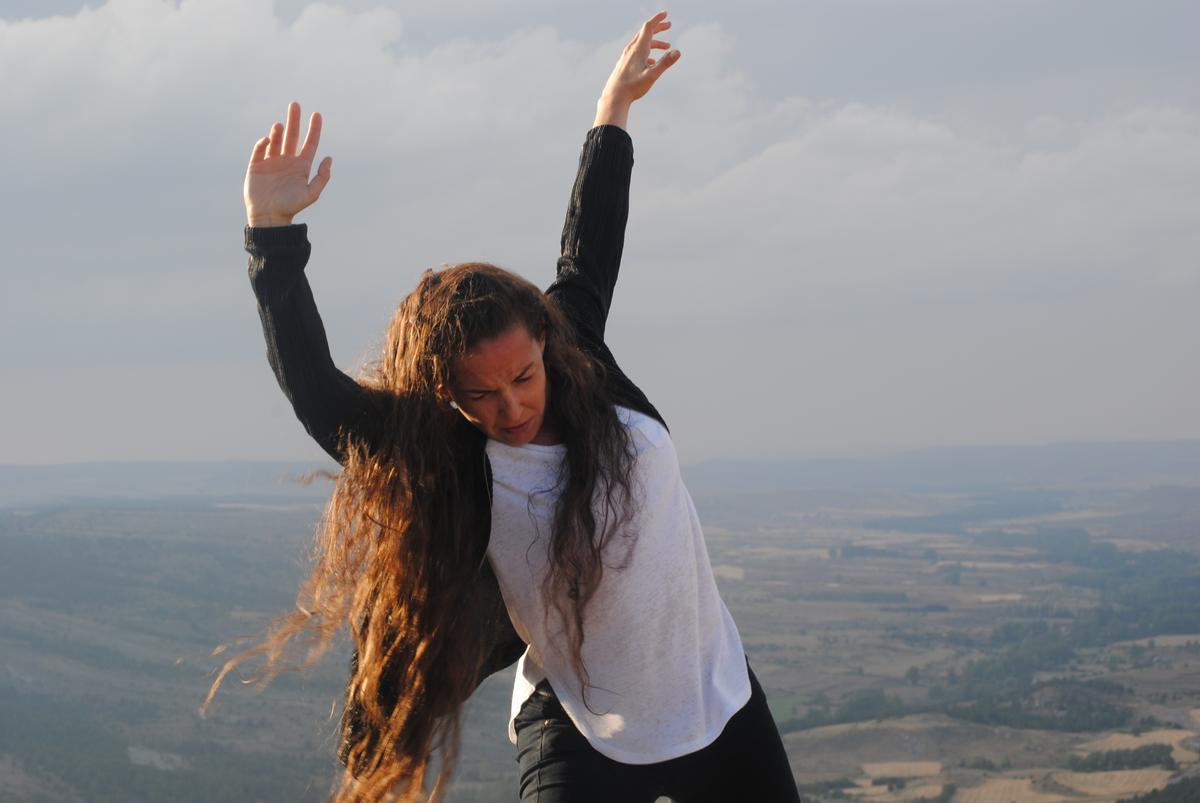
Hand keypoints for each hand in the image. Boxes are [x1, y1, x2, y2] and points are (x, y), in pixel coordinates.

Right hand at [244, 101, 331, 226]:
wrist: (269, 217)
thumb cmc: (291, 207)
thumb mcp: (312, 194)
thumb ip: (322, 177)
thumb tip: (329, 158)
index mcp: (301, 166)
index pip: (310, 143)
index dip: (314, 129)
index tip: (317, 114)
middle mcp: (287, 161)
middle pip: (292, 136)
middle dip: (294, 120)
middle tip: (295, 104)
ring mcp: (271, 162)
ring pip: (276, 141)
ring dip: (277, 132)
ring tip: (279, 125)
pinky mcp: (256, 165)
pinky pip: (259, 150)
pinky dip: (263, 143)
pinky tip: (267, 139)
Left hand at [594, 11, 680, 129]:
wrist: (614, 97)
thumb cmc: (632, 87)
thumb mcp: (651, 76)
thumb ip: (665, 63)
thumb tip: (678, 51)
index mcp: (638, 49)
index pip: (648, 28)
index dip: (657, 19)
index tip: (666, 14)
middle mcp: (631, 50)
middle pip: (645, 33)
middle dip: (658, 28)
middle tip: (669, 25)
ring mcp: (626, 57)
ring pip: (642, 43)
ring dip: (655, 42)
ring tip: (666, 47)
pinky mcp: (625, 64)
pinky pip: (637, 53)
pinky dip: (648, 52)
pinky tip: (652, 62)